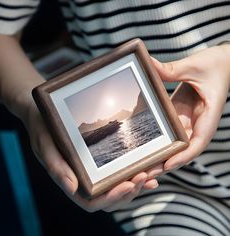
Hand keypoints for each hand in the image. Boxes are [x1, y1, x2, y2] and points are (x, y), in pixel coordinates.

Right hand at [23, 101, 159, 211]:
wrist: (44, 115)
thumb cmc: (43, 130)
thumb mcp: (45, 146)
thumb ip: (56, 167)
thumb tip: (71, 188)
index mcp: (71, 182)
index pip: (93, 201)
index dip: (112, 197)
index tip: (129, 184)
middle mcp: (84, 181)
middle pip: (111, 198)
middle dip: (130, 191)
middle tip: (147, 176)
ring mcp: (93, 172)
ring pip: (118, 187)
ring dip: (137, 184)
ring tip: (155, 172)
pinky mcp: (100, 161)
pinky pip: (119, 172)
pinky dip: (135, 172)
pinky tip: (149, 166)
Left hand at [151, 44, 229, 171]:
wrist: (223, 61)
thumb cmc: (216, 64)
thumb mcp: (194, 65)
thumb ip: (172, 69)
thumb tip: (149, 65)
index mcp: (208, 114)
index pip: (199, 141)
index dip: (184, 156)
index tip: (167, 165)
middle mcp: (199, 122)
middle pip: (184, 148)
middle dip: (167, 161)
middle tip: (146, 172)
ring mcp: (189, 119)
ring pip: (175, 142)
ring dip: (161, 153)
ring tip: (142, 163)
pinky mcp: (181, 114)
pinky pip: (170, 130)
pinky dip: (160, 139)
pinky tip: (144, 144)